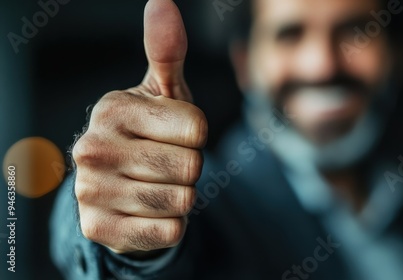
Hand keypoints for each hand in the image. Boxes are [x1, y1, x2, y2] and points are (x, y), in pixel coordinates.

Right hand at [72, 0, 206, 253]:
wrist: (119, 182)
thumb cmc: (151, 131)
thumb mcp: (162, 93)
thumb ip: (166, 52)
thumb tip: (162, 2)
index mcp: (112, 110)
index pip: (197, 130)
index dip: (196, 135)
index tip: (174, 134)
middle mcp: (92, 149)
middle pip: (191, 167)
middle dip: (189, 167)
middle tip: (164, 162)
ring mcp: (91, 192)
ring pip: (182, 201)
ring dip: (181, 196)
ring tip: (157, 184)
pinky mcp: (99, 229)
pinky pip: (170, 231)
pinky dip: (171, 224)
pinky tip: (149, 210)